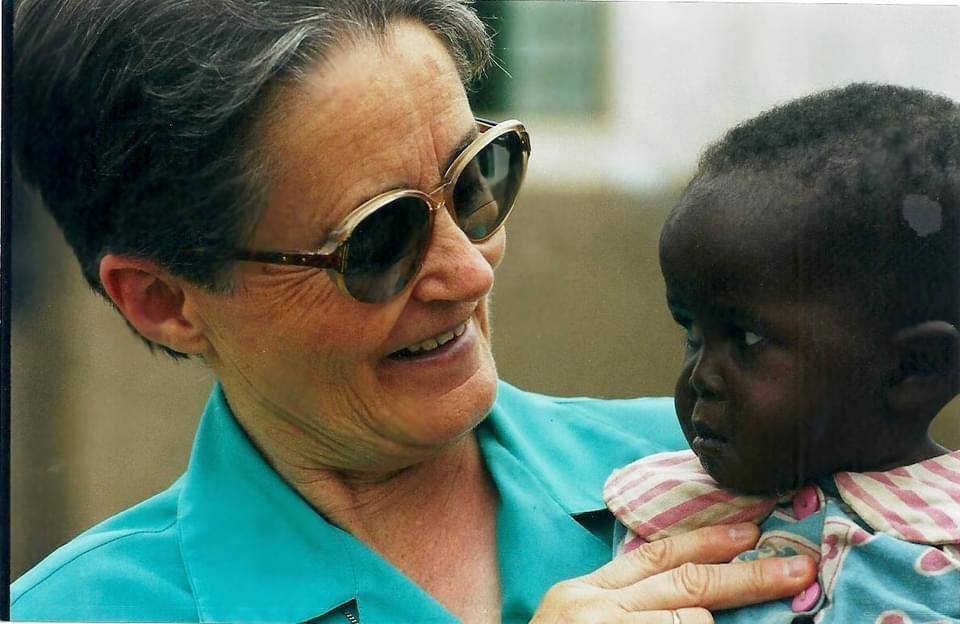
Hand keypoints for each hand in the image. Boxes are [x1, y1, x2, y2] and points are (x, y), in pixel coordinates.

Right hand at [530, 523, 816, 622]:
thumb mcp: (579, 622)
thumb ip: (626, 603)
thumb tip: (694, 601)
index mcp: (585, 592)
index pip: (654, 556)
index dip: (706, 541)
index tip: (750, 533)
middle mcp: (594, 607)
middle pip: (687, 583)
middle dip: (748, 576)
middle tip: (797, 569)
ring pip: (692, 621)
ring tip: (745, 616)